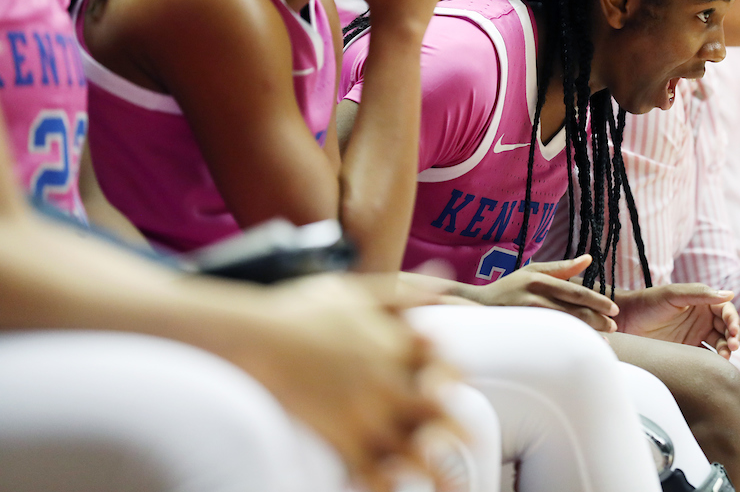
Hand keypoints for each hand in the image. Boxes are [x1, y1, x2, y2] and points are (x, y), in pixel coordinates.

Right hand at [244, 275, 452, 491]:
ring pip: (415, 453)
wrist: (257, 337)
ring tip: (454, 489)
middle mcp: (393, 383)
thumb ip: (406, 290)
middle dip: (460, 432)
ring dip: (439, 475)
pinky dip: (388, 488)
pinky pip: (373, 474)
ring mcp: (369, 415)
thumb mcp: (360, 290)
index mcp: (400, 347)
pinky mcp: (343, 440)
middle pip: (439, 414)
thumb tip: (445, 278)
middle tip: (474, 444)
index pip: (445, 367)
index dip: (456, 380)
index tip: (462, 389)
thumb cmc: (304, 310)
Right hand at [461, 255, 619, 332]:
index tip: (615, 309)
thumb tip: (588, 259)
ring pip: (563, 325)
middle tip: (614, 326)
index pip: (575, 292)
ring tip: (604, 339)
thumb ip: (561, 268)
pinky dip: (567, 341)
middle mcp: (533, 295)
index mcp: (539, 279)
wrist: (474, 306)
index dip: (598, 301)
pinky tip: (580, 346)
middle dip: (597, 319)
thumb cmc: (508, 288)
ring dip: (586, 332)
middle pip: (572, 310)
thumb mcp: (532, 272)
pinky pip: (549, 337)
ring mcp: (525, 314)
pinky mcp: (519, 329)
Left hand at [613, 284, 739, 356]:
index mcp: (701, 301)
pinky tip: (715, 365)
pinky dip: (714, 361)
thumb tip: (730, 293)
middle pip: (726, 328)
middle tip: (732, 347)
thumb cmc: (647, 302)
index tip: (733, 332)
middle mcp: (701, 317)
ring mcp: (695, 334)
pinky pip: (706, 356)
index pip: (726, 310)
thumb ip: (700, 294)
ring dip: (726, 349)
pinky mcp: (687, 350)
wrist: (624, 321)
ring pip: (719, 343)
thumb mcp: (673, 295)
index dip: (733, 320)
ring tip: (724, 357)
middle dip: (733, 337)